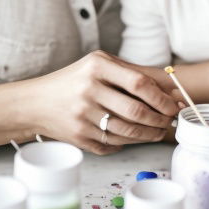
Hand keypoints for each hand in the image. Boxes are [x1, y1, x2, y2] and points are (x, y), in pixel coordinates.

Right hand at [27, 50, 178, 154]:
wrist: (36, 102)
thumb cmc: (75, 80)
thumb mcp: (99, 64)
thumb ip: (132, 73)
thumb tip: (171, 88)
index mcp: (97, 67)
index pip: (139, 84)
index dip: (161, 98)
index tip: (173, 105)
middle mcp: (89, 90)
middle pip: (136, 111)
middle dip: (159, 120)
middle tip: (169, 121)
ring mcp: (82, 115)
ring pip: (127, 132)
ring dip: (149, 135)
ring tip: (158, 131)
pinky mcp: (79, 136)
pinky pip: (113, 144)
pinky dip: (129, 143)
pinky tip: (135, 137)